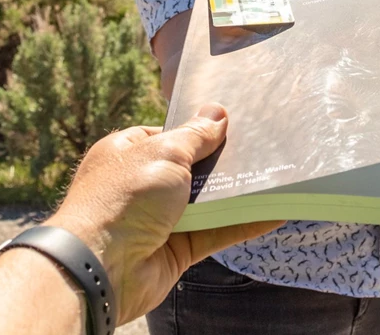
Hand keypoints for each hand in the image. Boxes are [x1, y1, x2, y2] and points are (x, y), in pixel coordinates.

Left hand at [47, 104, 281, 323]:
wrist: (103, 266)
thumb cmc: (125, 197)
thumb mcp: (164, 153)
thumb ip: (195, 136)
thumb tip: (218, 113)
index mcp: (127, 154)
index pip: (167, 137)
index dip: (197, 131)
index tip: (232, 125)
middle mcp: (141, 186)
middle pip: (190, 170)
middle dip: (222, 162)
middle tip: (262, 148)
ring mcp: (159, 220)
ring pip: (206, 203)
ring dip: (237, 193)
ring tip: (276, 175)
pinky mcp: (176, 250)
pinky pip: (215, 232)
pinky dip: (242, 223)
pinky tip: (273, 212)